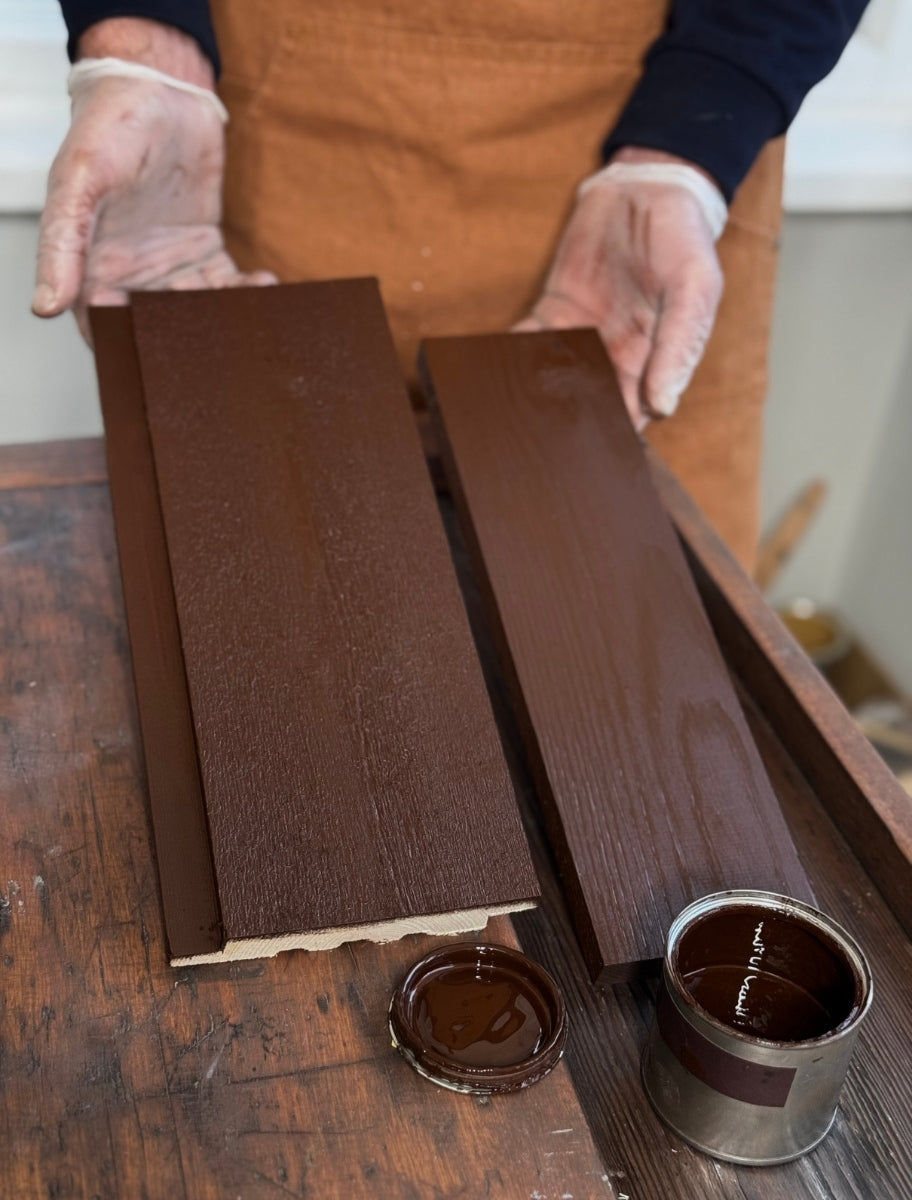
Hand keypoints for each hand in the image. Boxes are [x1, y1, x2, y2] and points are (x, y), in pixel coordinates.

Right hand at [32, 19, 274, 342]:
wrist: (161, 88)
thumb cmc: (109, 125)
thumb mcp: (80, 181)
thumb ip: (62, 244)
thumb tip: (46, 305)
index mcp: (92, 267)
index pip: (104, 327)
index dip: (129, 347)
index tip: (159, 358)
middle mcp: (130, 276)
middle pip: (157, 329)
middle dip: (186, 343)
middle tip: (218, 350)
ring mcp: (169, 267)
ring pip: (197, 314)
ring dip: (222, 321)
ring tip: (247, 321)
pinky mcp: (203, 252)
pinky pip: (226, 287)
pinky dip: (245, 294)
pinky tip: (263, 287)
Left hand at [515, 149, 724, 430]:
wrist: (648, 187)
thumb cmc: (684, 240)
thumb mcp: (695, 289)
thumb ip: (680, 345)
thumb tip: (663, 406)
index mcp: (652, 363)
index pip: (630, 416)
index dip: (610, 437)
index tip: (586, 459)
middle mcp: (614, 357)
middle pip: (585, 406)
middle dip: (562, 427)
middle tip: (535, 451)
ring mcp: (581, 336)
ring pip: (552, 380)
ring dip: (532, 398)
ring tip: (508, 419)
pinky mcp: (555, 311)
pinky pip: (529, 342)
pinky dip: (511, 357)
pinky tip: (492, 372)